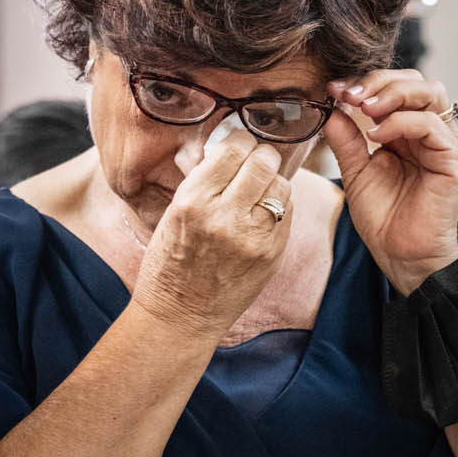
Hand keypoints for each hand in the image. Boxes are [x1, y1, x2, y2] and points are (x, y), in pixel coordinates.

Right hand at [131, 133, 293, 339]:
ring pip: (281, 185)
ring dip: (273, 182)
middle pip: (263, 162)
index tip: (240, 144)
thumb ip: (205, 181)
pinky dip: (278, 206)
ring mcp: (252, 238)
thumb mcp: (175, 212)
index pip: (233, 149)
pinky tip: (262, 214)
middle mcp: (224, 217)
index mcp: (193, 201)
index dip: (241, 140)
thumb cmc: (171, 262)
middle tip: (256, 161)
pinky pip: (287, 213)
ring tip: (258, 191)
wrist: (180, 316)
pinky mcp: (271, 255)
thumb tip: (235, 149)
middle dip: (262, 157)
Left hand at [322, 70, 457, 293]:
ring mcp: (446, 144)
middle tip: (349, 94)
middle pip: (417, 81)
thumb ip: (347, 139)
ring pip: (431, 92)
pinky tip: (377, 136)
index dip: (366, 82)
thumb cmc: (384, 219)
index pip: (396, 88)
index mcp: (410, 131)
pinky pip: (432, 125)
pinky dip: (401, 122)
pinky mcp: (454, 161)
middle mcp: (432, 132)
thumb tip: (331, 107)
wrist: (401, 257)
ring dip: (393, 93)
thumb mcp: (356, 172)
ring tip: (364, 108)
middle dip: (380, 80)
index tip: (334, 89)